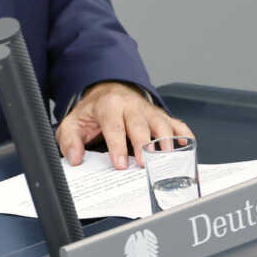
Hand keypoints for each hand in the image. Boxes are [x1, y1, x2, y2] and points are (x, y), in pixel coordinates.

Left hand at [56, 81, 191, 168]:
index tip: (121, 164)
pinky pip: (178, 125)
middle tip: (145, 165)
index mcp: (109, 105)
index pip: (114, 126)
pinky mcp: (162, 117)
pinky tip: (186, 149)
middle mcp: (132, 106)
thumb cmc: (94, 112)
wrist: (108, 92)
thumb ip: (70, 140)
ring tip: (167, 159)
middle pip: (140, 125)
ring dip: (166, 141)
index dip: (118, 146)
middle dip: (144, 145)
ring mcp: (149, 111)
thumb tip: (75, 158)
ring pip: (162, 124)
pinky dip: (184, 136)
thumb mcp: (73, 123)